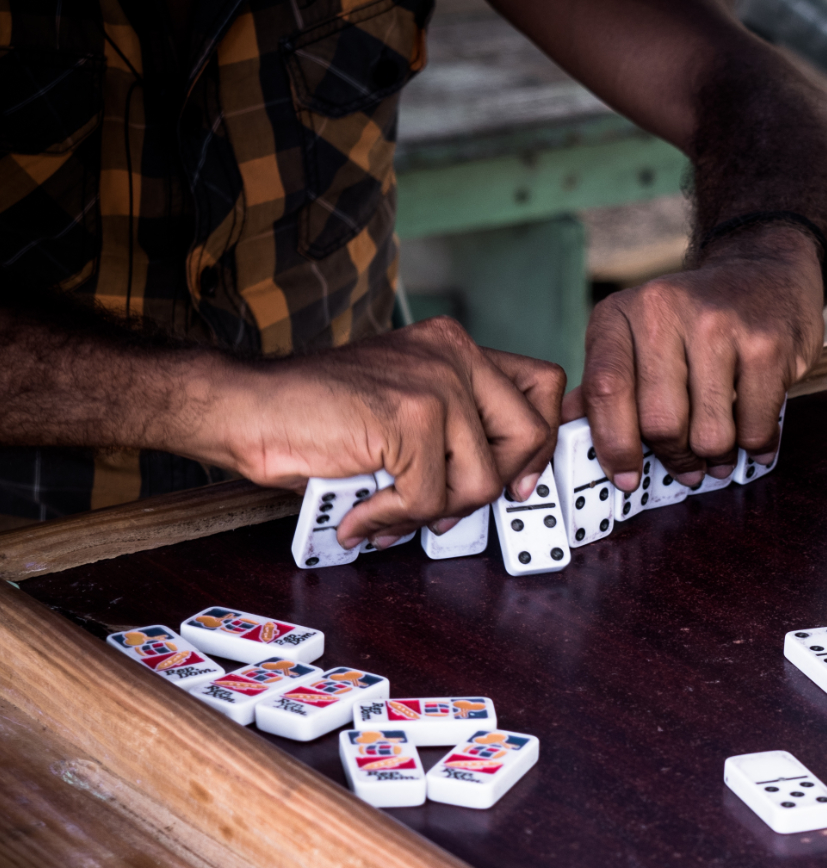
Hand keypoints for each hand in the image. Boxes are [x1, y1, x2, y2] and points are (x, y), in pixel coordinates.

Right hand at [193, 318, 562, 543]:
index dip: (537, 445)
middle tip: (444, 510)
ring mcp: (434, 382)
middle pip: (529, 435)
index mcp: (456, 347)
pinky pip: (430, 497)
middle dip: (492, 487)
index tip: (515, 481)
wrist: (242, 408)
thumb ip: (456, 429)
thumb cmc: (316, 417)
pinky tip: (360, 515)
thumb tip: (508, 484)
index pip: (543, 388)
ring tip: (388, 512)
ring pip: (480, 479)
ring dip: (433, 512)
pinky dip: (391, 519)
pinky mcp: (409, 416)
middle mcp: (453, 354)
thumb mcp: (404, 407)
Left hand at [579, 229, 820, 486]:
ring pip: (709, 433)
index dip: (614, 445)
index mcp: (621, 313)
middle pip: (660, 421)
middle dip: (675, 459)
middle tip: (687, 470)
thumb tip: (566, 431)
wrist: (766, 272)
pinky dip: (755, 446)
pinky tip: (753, 440)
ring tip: (719, 456)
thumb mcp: (639, 334)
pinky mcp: (766, 345)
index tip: (626, 478)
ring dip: (715, 457)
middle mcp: (665, 311)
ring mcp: (719, 325)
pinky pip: (755, 426)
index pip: (605, 390)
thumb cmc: (696, 317)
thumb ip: (607, 381)